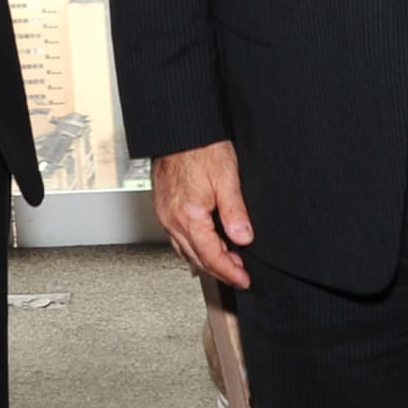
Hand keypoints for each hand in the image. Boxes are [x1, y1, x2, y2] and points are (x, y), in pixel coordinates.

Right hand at [152, 140, 253, 289]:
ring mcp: (165, 213)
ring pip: (185, 250)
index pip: (210, 256)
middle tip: (239, 274)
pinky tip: (204, 242)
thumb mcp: (226, 177)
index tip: (244, 279)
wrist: (178, 129)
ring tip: (226, 261)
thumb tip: (244, 238)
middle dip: (219, 270)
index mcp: (188, 215)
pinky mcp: (163, 206)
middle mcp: (172, 218)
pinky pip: (177, 237)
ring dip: (206, 259)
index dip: (229, 272)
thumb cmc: (199, 146)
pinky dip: (193, 246)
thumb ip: (235, 212)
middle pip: (196, 258)